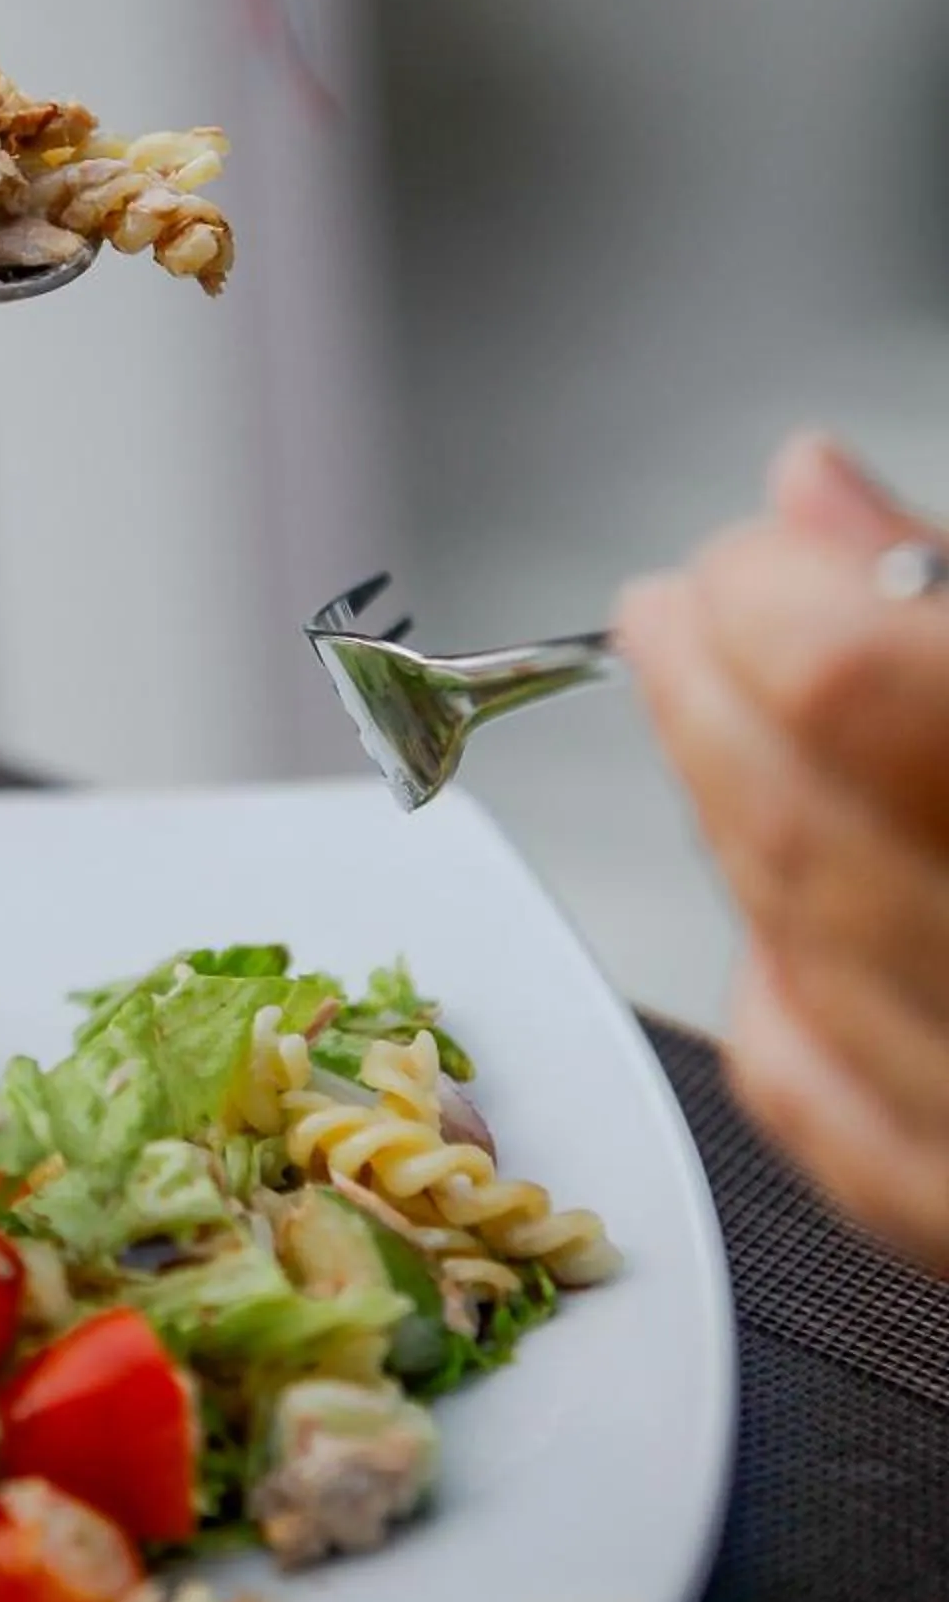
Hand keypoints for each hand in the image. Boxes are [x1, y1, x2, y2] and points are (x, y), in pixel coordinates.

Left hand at [620, 433, 948, 1266]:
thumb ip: (946, 589)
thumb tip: (808, 490)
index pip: (844, 687)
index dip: (766, 598)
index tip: (747, 553)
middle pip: (794, 829)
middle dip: (706, 694)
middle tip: (680, 615)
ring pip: (792, 962)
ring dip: (734, 821)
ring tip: (729, 724)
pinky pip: (830, 1111)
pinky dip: (789, 995)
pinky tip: (795, 921)